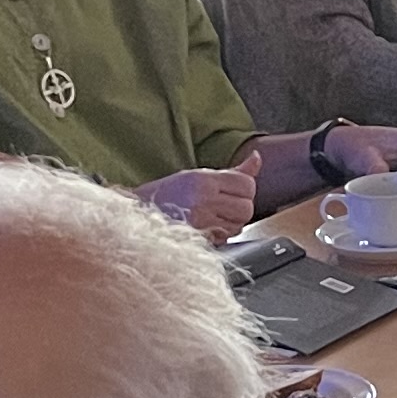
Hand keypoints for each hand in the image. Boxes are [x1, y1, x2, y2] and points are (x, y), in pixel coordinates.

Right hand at [139, 163, 260, 241]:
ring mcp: (200, 222)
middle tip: (225, 207)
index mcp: (203, 180)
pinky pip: (225, 239)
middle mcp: (202, 199)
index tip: (235, 192)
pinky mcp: (197, 239)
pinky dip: (222, 236)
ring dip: (232, 224)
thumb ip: (233, 172)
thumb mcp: (199, 175)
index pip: (246, 184)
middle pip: (247, 208)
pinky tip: (207, 228)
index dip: (246, 190)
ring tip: (214, 217)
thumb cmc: (168, 194)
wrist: (138, 215)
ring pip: (239, 226)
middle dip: (241, 209)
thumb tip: (258, 158)